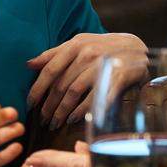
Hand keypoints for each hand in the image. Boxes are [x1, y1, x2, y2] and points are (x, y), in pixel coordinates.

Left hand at [26, 33, 146, 127]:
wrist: (137, 48)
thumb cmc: (103, 47)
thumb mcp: (79, 44)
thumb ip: (54, 54)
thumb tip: (29, 64)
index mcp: (75, 45)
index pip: (50, 69)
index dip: (37, 88)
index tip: (30, 104)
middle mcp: (87, 53)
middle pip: (61, 84)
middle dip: (49, 105)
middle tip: (43, 119)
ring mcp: (102, 65)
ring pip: (74, 92)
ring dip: (62, 111)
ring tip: (56, 122)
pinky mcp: (116, 78)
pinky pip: (94, 98)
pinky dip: (82, 111)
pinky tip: (74, 120)